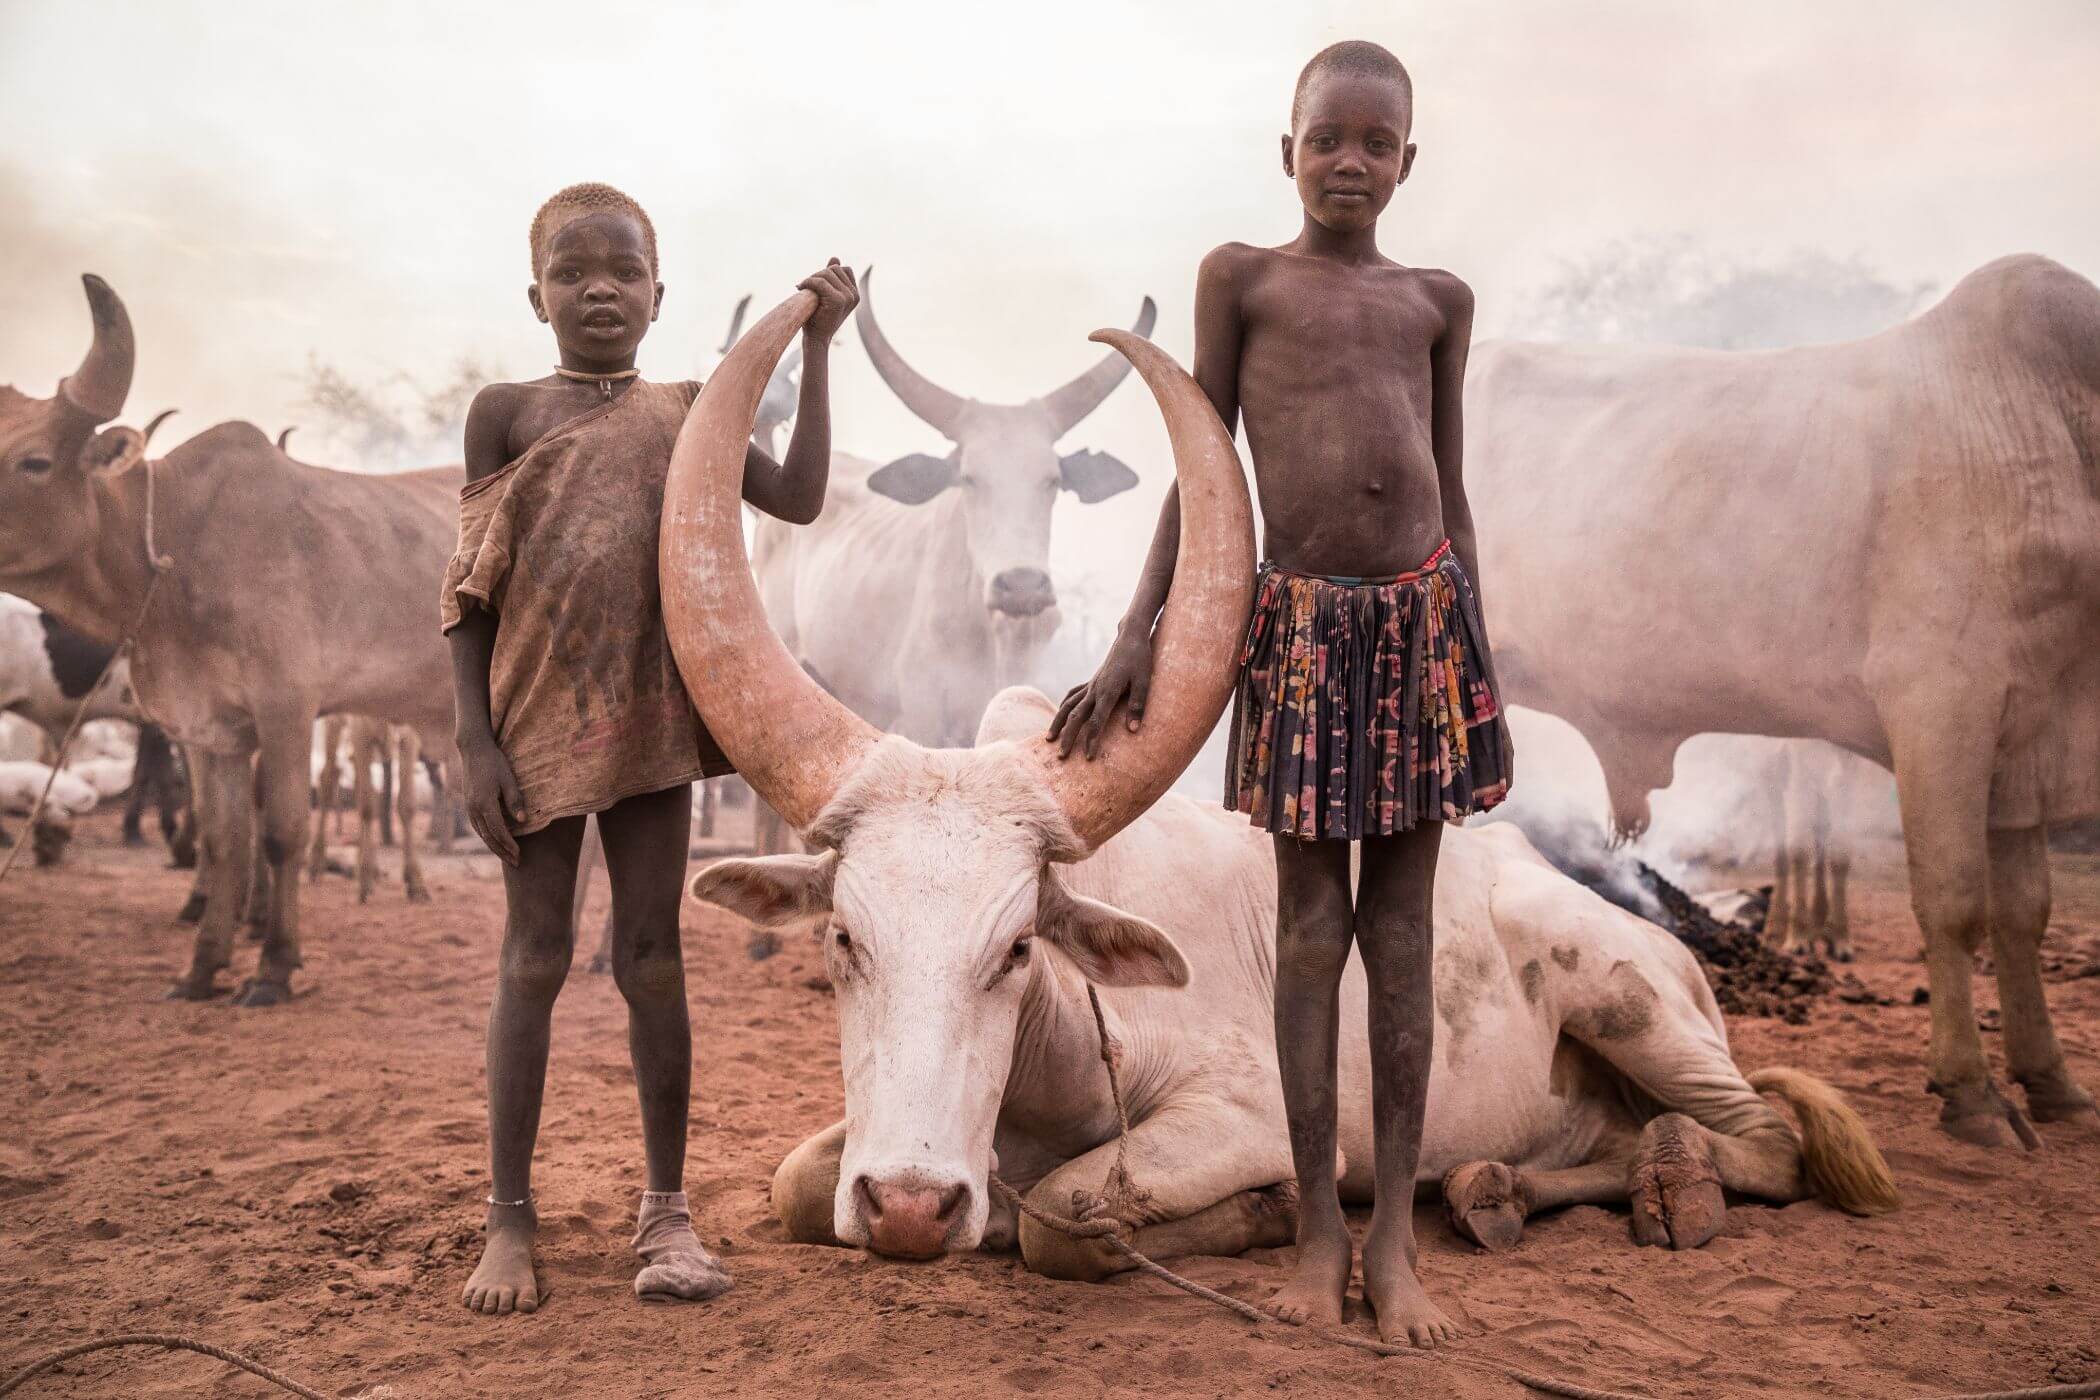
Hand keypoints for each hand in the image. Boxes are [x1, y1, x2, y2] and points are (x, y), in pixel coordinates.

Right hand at [460, 737, 523, 865]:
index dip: (509, 844)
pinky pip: (478, 827)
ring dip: (494, 847)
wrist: (473, 750)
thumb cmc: (494, 762)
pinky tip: (496, 841)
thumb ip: (515, 800)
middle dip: (502, 851)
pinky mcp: (469, 805)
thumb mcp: (508, 779)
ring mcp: (469, 807)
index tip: (520, 854)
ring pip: (481, 834)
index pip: (498, 830)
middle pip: (488, 837)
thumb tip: (522, 821)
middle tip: (516, 863)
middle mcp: (474, 808)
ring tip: (508, 856)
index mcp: (484, 803)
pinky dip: (487, 837)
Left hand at [799, 259, 859, 341]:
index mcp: (854, 294)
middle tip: (807, 286)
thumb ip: (831, 277)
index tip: (816, 285)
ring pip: (827, 273)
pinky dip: (808, 282)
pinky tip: (800, 288)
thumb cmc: (818, 318)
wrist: (815, 338)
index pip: (844, 269)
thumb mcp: (826, 294)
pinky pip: (820, 282)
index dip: (828, 273)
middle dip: (819, 275)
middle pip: (835, 268)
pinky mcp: (839, 300)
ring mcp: (848, 297)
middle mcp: (854, 295)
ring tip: (804, 289)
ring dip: (812, 278)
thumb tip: (835, 258)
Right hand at [1046, 626, 1154, 760]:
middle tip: (1061, 757)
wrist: (1130, 637)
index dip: (1091, 740)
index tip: (1088, 758)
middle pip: (1076, 717)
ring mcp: (1091, 685)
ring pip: (1068, 706)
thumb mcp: (1145, 682)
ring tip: (1048, 739)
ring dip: (1057, 723)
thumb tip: (1132, 730)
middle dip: (1068, 738)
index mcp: (1108, 691)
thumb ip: (1137, 706)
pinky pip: (1072, 695)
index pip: (1096, 721)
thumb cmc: (1140, 659)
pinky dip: (1064, 706)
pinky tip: (1060, 715)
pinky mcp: (1091, 681)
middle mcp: (1095, 689)